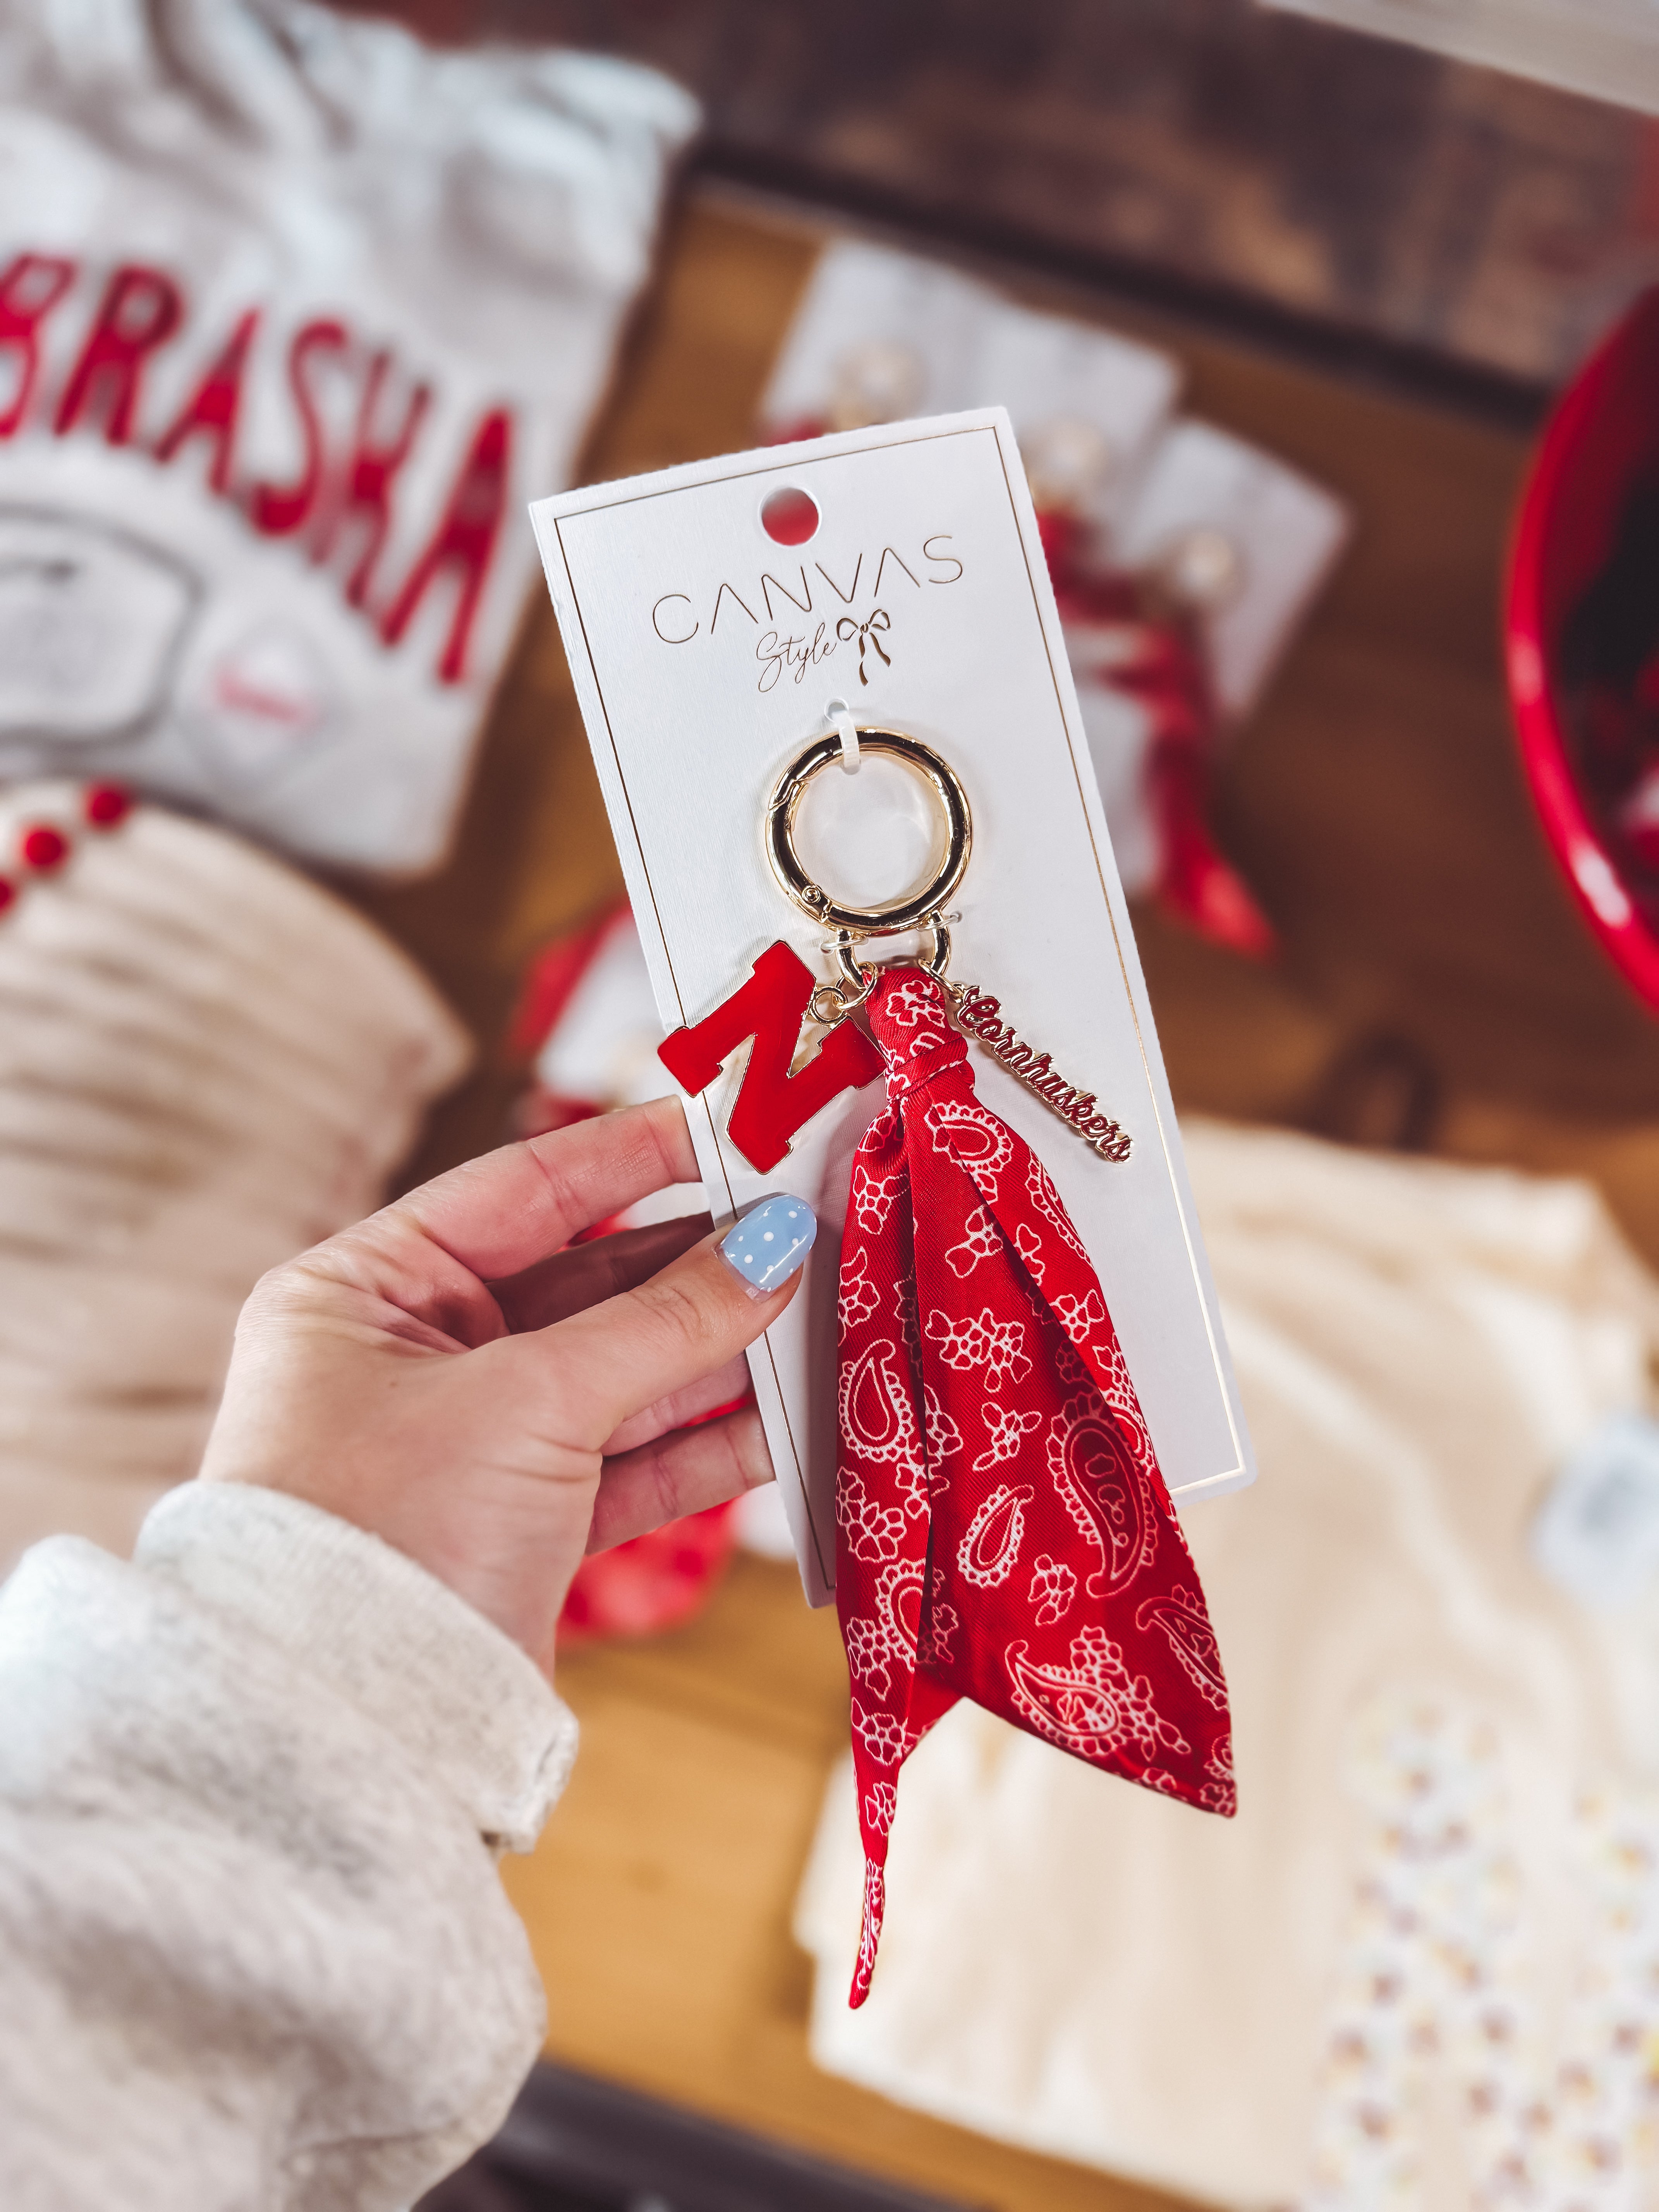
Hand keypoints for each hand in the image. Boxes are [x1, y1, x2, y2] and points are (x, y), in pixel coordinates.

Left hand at [198, 1098, 810, 1676]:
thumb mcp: (531, 1400)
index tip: (730, 1127)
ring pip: (620, 1375)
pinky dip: (706, 1438)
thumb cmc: (389, 1531)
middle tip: (802, 1224)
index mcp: (365, 1294)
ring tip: (816, 1309)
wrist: (348, 1729)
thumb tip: (774, 1245)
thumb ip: (664, 1322)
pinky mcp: (524, 1527)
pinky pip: (631, 1460)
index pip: (522, 1189)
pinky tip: (785, 1411)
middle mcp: (411, 1360)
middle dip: (696, 1263)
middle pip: (585, 1283)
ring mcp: (472, 1445)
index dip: (632, 1156)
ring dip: (717, 1350)